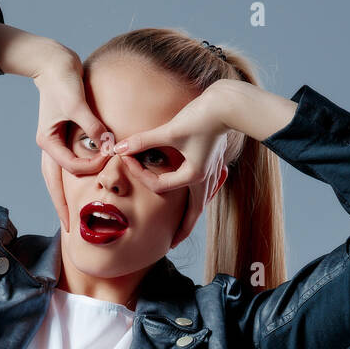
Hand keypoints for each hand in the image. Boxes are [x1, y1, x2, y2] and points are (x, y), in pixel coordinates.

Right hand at [34, 48, 112, 227]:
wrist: (52, 61)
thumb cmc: (63, 79)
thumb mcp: (77, 103)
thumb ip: (93, 125)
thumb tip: (108, 147)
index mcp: (48, 140)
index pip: (71, 167)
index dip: (91, 168)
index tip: (108, 162)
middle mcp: (48, 144)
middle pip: (54, 183)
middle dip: (61, 206)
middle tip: (69, 227)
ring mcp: (54, 141)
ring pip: (57, 176)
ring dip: (63, 196)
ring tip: (69, 216)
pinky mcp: (62, 135)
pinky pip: (66, 163)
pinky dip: (71, 177)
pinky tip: (78, 187)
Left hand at [110, 85, 228, 231]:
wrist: (229, 105)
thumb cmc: (201, 117)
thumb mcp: (170, 130)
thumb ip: (144, 140)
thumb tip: (119, 148)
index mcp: (194, 176)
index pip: (159, 185)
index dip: (140, 175)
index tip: (127, 159)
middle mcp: (205, 179)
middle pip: (192, 213)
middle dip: (182, 229)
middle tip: (172, 243)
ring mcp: (212, 173)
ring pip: (201, 203)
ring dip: (191, 215)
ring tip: (184, 226)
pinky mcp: (214, 163)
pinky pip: (205, 190)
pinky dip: (198, 198)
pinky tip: (195, 198)